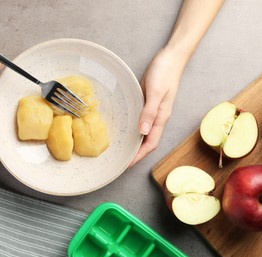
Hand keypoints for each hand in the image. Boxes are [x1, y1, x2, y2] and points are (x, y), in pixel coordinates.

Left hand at [129, 47, 184, 166]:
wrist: (170, 57)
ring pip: (142, 131)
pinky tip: (123, 128)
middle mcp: (157, 117)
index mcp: (161, 117)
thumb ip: (149, 112)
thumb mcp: (156, 92)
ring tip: (119, 149)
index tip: (127, 164)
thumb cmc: (165, 73)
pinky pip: (139, 120)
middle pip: (146, 140)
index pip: (150, 143)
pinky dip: (132, 127)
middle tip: (120, 160)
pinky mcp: (146, 102)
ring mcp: (152, 110)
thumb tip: (142, 131)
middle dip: (135, 152)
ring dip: (133, 141)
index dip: (139, 155)